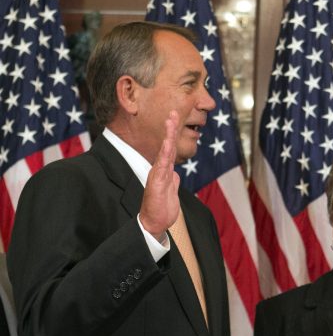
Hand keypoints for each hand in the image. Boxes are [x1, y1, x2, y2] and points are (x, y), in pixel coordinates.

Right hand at [139, 111, 180, 240]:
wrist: (155, 223)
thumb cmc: (162, 208)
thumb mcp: (171, 192)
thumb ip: (172, 181)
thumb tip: (175, 174)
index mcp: (164, 171)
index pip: (169, 149)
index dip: (172, 134)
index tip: (175, 119)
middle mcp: (160, 170)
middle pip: (166, 145)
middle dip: (170, 128)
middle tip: (173, 112)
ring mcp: (158, 175)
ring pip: (164, 151)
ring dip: (168, 136)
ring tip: (171, 121)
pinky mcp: (157, 183)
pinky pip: (162, 165)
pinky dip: (165, 153)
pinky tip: (168, 143)